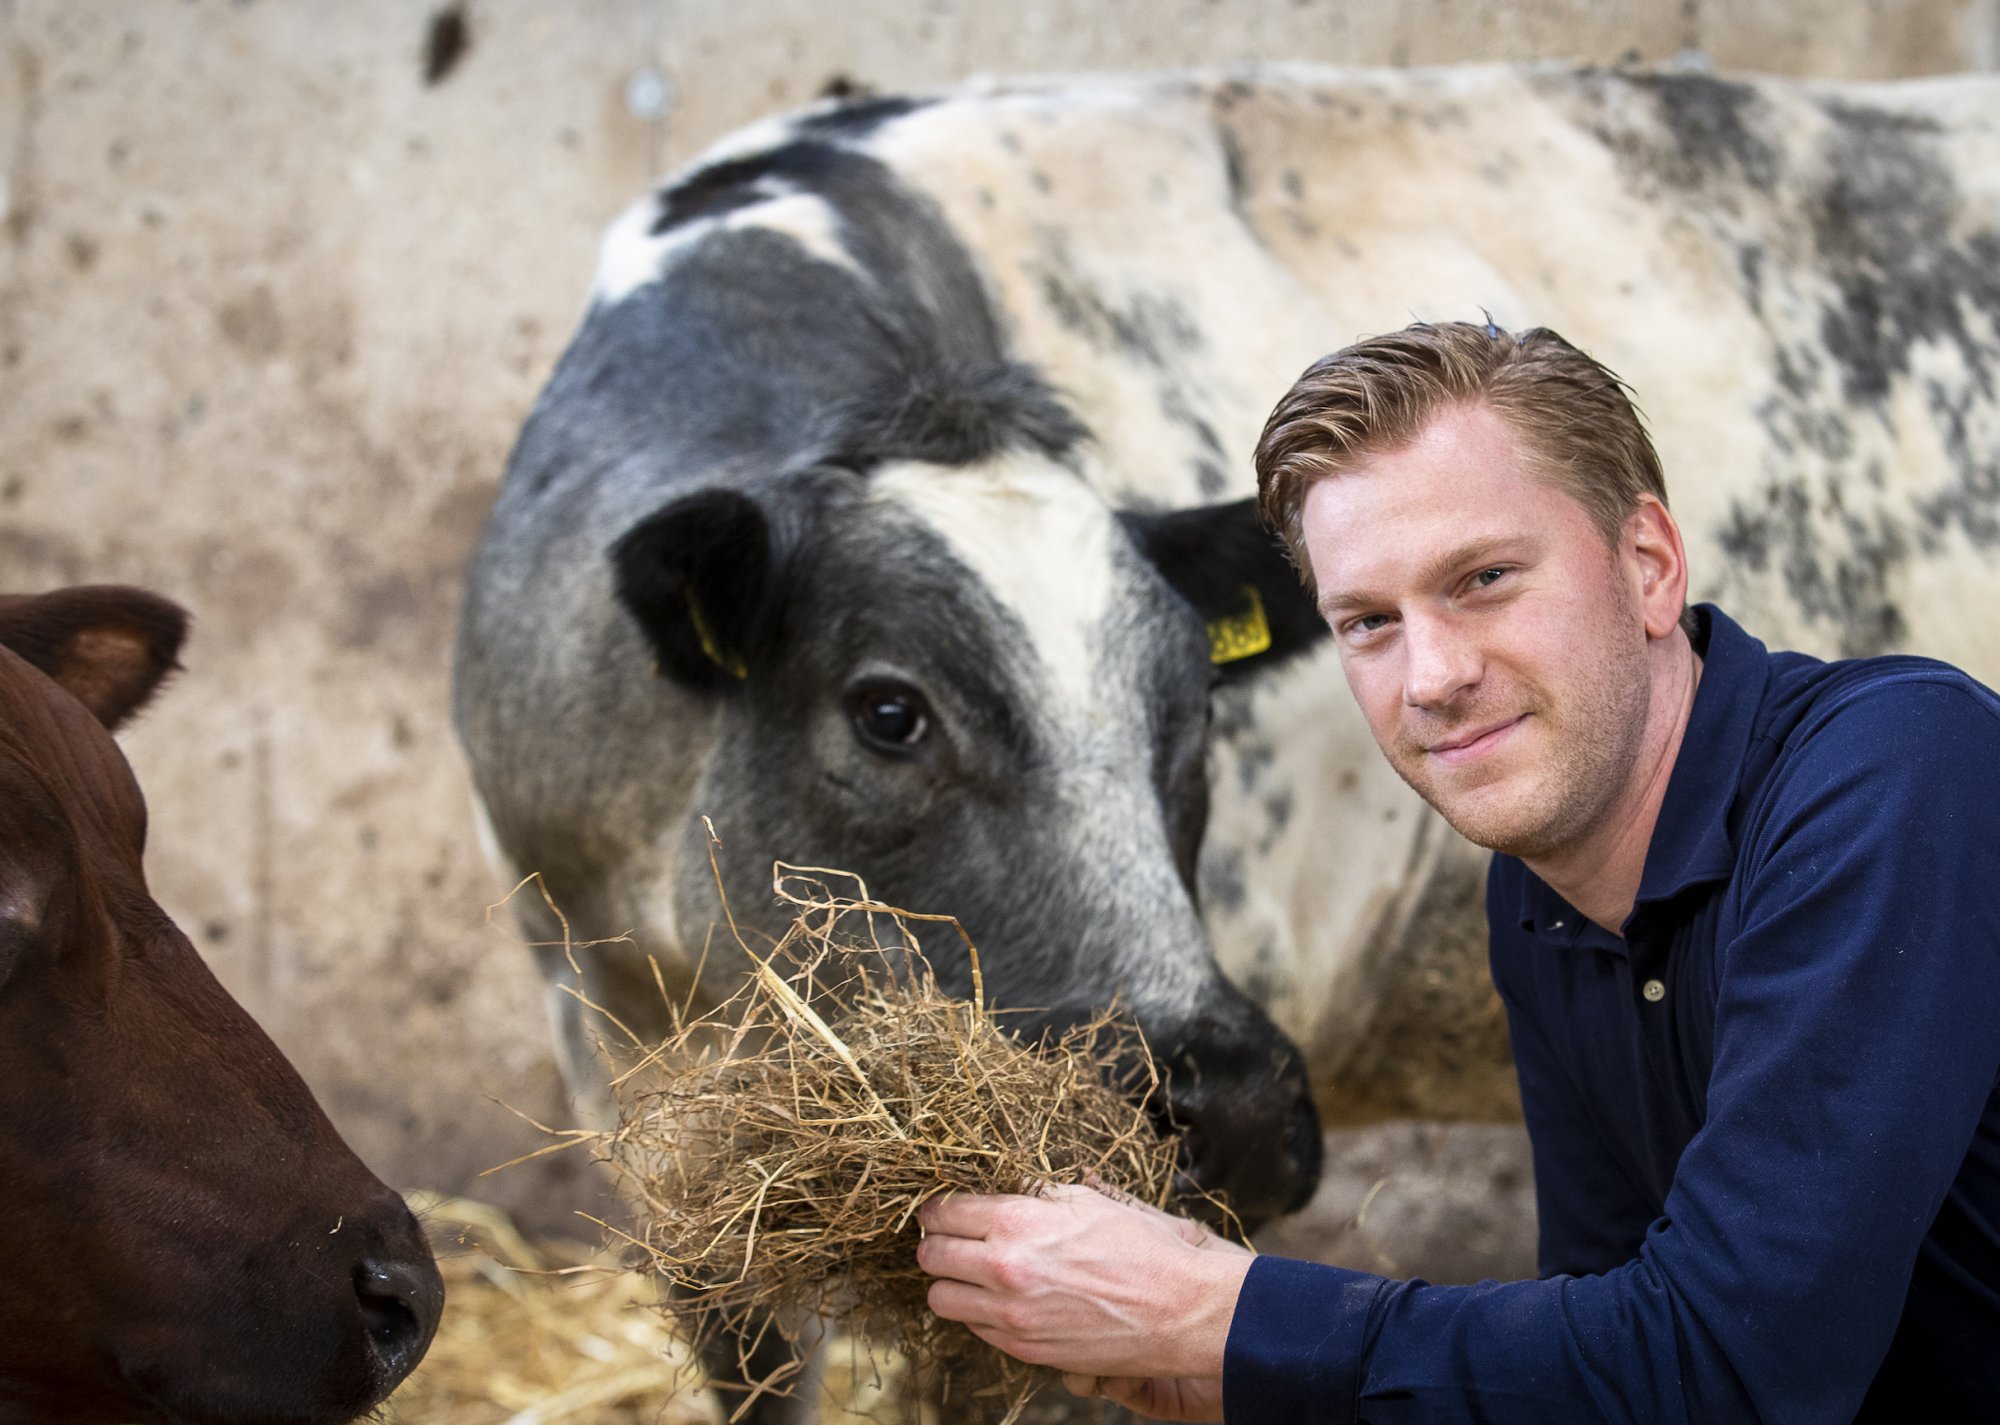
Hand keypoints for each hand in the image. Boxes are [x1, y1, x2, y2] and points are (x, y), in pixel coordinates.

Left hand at [915, 1181, 1252, 1412]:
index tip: (945, 1210)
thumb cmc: (1138, 1248)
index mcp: (1016, 1222)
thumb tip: (995, 1192)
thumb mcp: (1085, 1201)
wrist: (1177, 1309)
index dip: (940, 1209)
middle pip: (930, 1256)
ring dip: (951, 1283)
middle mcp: (1004, 1270)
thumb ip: (1031, 1196)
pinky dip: (979, 1313)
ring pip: (940, 1299)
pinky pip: (975, 1328)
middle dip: (938, 1244)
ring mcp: (1010, 1315)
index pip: (943, 1213)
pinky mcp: (1022, 1348)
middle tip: (954, 1239)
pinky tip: (1005, 1299)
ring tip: (974, 1273)